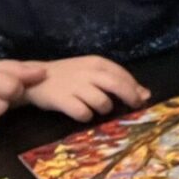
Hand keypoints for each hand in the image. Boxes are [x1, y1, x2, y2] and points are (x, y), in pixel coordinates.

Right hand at [25, 56, 149, 122]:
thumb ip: (116, 79)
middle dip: (130, 98)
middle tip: (133, 108)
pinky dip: (86, 116)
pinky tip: (83, 114)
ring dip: (104, 109)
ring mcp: (75, 86)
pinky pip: (83, 113)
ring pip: (102, 101)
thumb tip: (145, 94)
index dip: (135, 88)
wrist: (33, 78)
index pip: (123, 75)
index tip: (141, 99)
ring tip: (97, 109)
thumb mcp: (92, 71)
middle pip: (118, 86)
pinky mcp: (62, 99)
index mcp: (97, 63)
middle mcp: (88, 72)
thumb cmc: (68, 75)